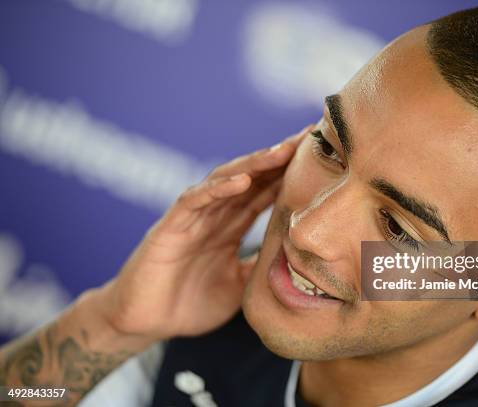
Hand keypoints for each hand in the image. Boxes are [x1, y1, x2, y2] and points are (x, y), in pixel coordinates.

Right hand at [96, 126, 311, 339]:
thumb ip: (260, 267)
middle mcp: (213, 216)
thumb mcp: (239, 286)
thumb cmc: (189, 304)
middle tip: (307, 138)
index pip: (263, 194)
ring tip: (281, 151)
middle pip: (250, 179)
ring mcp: (192, 219)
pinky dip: (217, 189)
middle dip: (277, 159)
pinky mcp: (170, 227)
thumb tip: (295, 258)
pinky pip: (194, 201)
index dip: (289, 176)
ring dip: (252, 165)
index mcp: (230, 228)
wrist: (146, 324)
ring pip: (224, 182)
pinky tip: (241, 179)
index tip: (318, 160)